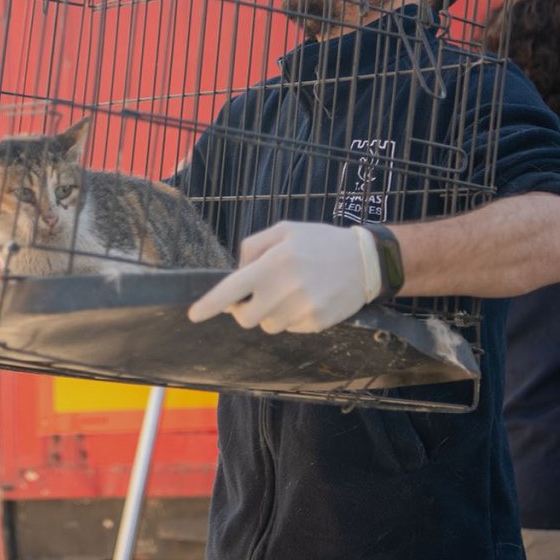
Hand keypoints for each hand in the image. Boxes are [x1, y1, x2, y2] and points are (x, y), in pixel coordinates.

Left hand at [187, 221, 381, 332]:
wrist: (365, 260)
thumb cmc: (319, 241)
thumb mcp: (284, 230)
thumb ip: (253, 247)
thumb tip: (236, 273)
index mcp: (274, 263)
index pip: (233, 289)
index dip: (210, 304)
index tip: (194, 315)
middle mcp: (286, 289)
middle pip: (246, 318)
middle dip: (244, 310)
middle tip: (254, 295)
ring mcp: (302, 309)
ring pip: (268, 326)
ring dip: (269, 313)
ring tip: (289, 292)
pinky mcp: (317, 323)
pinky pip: (290, 329)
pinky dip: (290, 317)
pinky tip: (306, 299)